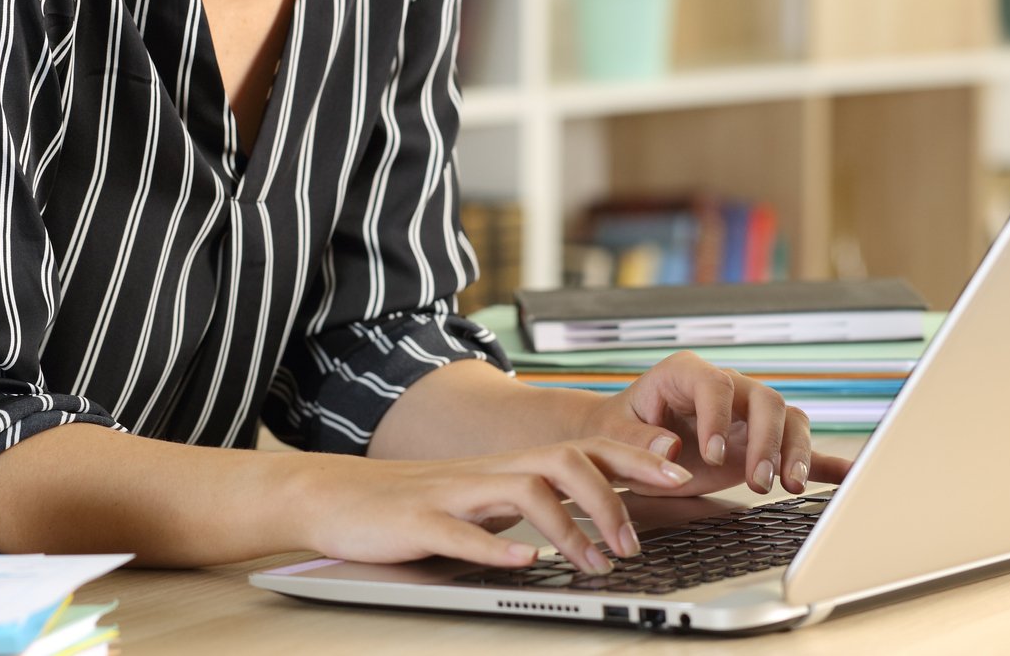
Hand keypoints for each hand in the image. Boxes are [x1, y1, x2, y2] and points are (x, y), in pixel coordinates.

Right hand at [285, 439, 695, 570]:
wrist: (330, 496)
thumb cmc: (409, 505)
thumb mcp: (479, 501)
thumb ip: (528, 504)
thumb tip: (591, 520)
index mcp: (506, 467)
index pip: (582, 448)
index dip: (633, 457)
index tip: (679, 472)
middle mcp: (487, 472)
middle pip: (564, 459)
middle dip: (613, 492)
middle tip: (640, 539)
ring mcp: (452, 494)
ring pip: (524, 489)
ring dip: (569, 526)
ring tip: (597, 562)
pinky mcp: (417, 522)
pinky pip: (460, 531)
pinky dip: (496, 545)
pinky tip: (524, 561)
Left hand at [573, 352, 852, 497]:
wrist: (627, 441)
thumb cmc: (620, 430)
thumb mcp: (616, 433)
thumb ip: (640, 439)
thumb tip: (672, 444)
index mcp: (687, 374)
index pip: (715, 385)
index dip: (718, 417)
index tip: (712, 455)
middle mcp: (727, 388)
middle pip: (765, 400)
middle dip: (767, 440)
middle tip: (757, 481)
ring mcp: (748, 414)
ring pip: (789, 420)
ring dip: (794, 452)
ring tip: (787, 487)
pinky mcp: (761, 442)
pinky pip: (799, 446)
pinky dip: (825, 461)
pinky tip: (849, 474)